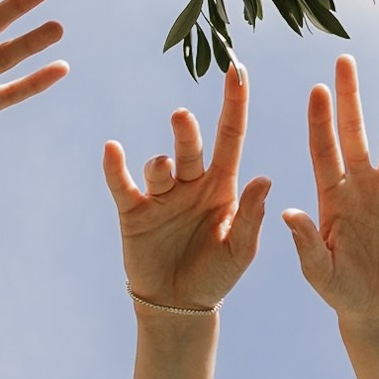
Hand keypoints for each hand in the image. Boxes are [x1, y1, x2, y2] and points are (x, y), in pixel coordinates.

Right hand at [103, 64, 269, 310]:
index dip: (234, 104)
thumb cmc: (216, 276)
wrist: (178, 307)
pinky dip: (115, 166)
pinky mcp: (133, 211)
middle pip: (191, 147)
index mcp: (222, 186)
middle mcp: (191, 183)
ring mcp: (161, 195)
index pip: (230, 136)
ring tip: (160, 169)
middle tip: (183, 117)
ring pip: (159, 166)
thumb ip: (250, 217)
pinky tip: (112, 149)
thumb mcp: (240, 251)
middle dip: (187, 131)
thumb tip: (266, 179)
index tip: (237, 71)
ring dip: (159, 164)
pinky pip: (122, 184)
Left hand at [283, 57, 378, 323]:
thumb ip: (306, 243)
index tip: (316, 87)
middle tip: (344, 60)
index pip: (323, 148)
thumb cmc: (341, 290)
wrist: (377, 311)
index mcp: (331, 194)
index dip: (320, 119)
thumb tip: (289, 213)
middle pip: (354, 132)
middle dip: (350, 97)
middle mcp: (359, 184)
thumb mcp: (318, 271)